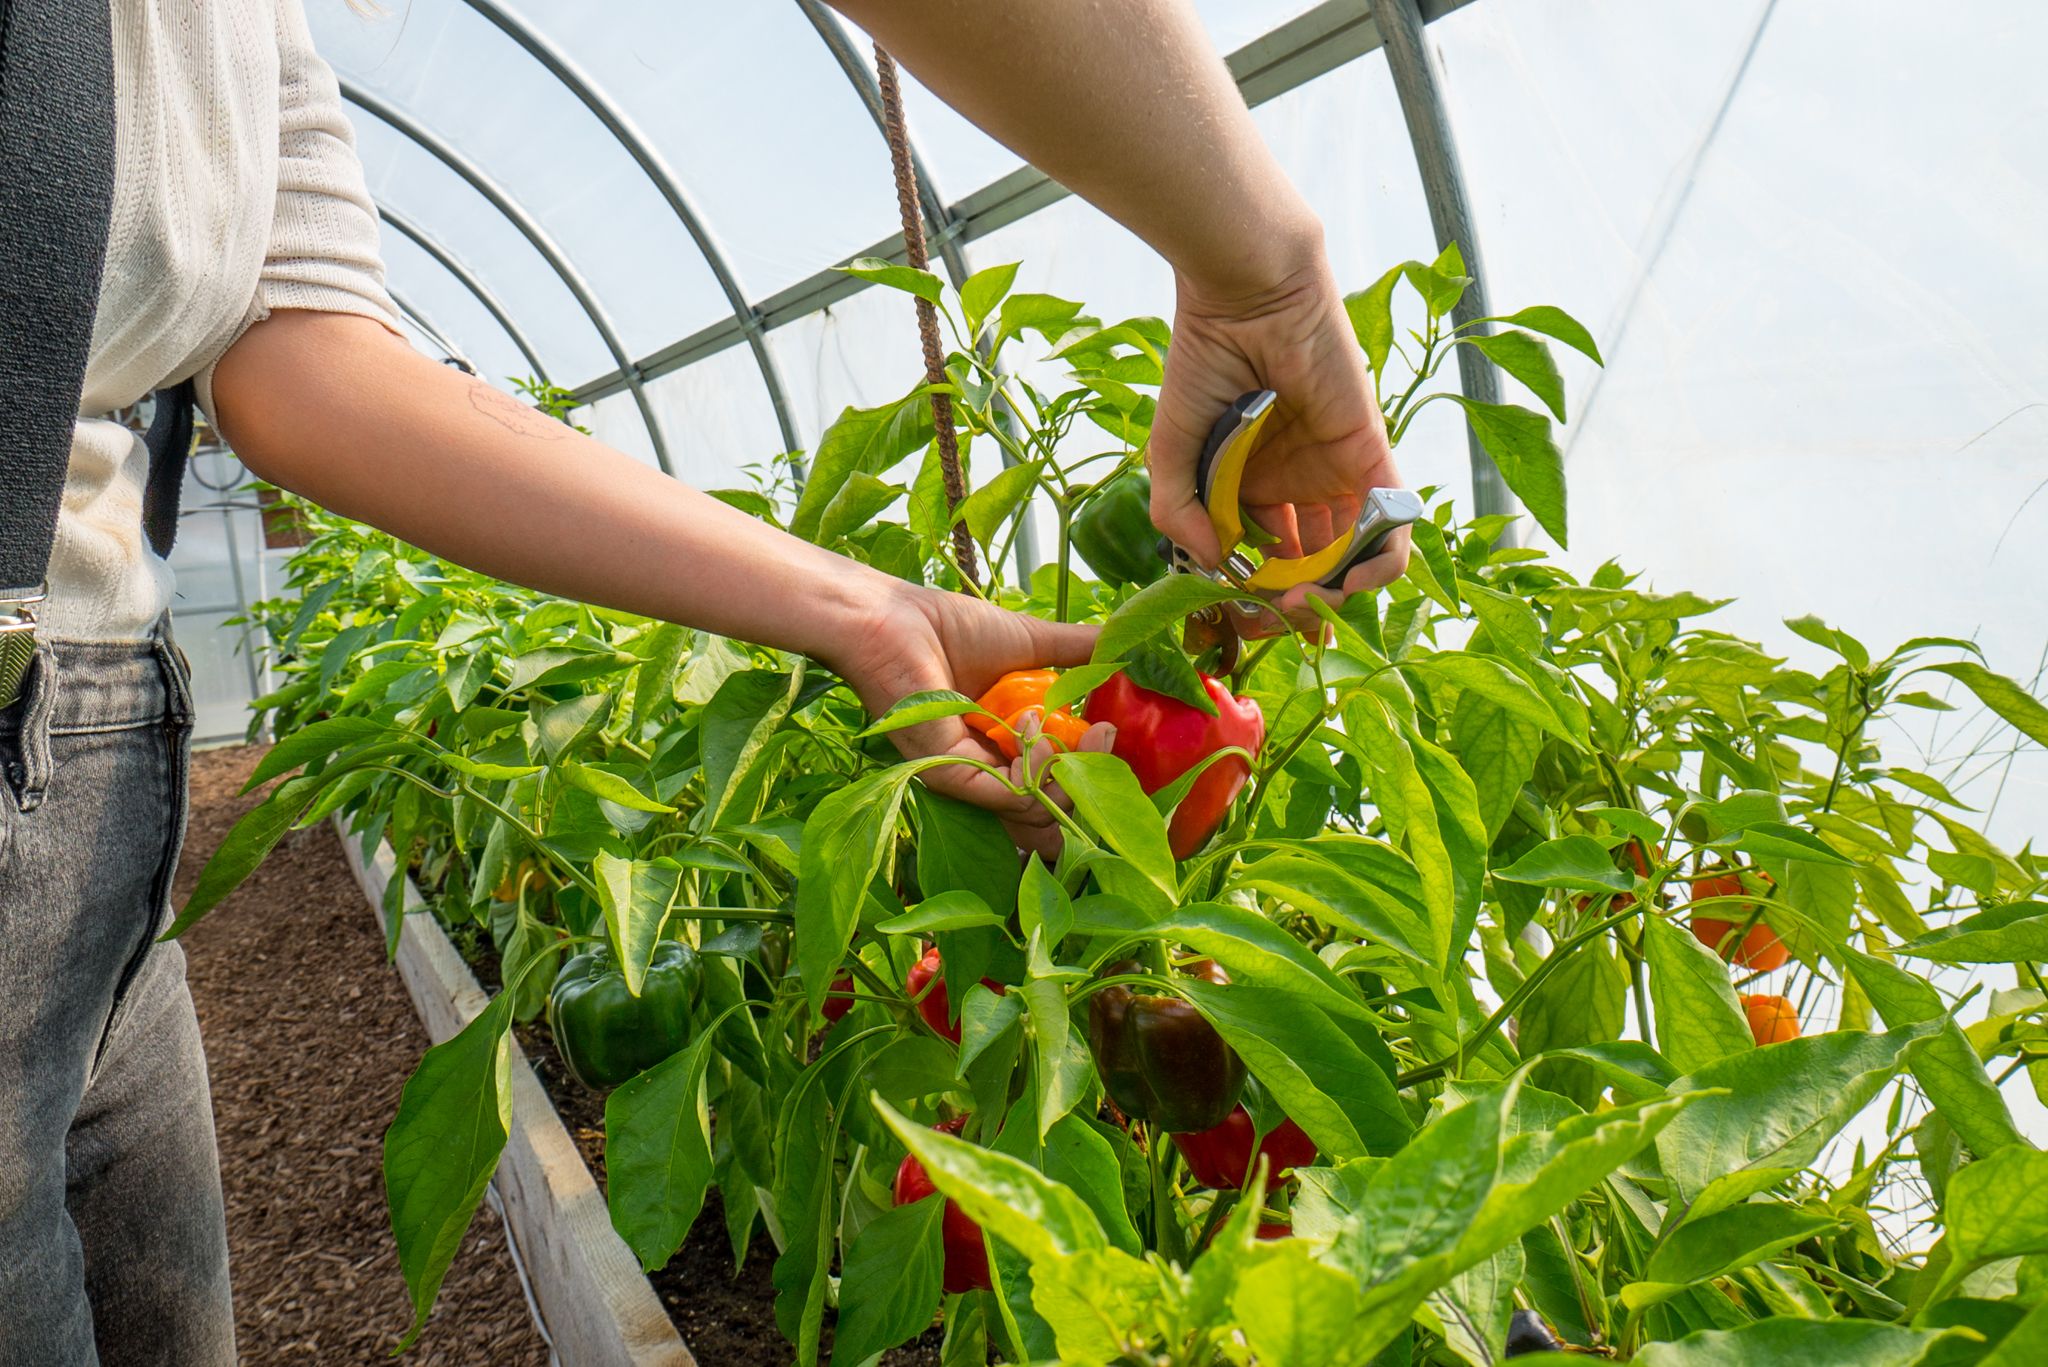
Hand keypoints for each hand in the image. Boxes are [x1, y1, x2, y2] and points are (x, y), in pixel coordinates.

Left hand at [832, 584, 1096, 857]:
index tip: (1113, 736)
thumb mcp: (1031, 642)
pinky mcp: (950, 776)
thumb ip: (1079, 652)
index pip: (1056, 784)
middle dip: (1090, 781)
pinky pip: (1008, 796)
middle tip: (1105, 736)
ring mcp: (969, 778)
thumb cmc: (949, 628)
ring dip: (1068, 773)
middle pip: (1052, 809)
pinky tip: (1033, 728)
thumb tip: (1131, 651)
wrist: (894, 620)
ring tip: (1077, 731)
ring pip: (1036, 811)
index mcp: (1007, 745)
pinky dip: (1034, 768)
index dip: (1090, 773)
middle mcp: (988, 770)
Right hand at [1148, 242, 1411, 631]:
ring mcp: (1336, 474)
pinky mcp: (1371, 457)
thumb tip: (1213, 566)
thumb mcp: (1170, 452)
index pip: (1261, 559)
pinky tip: (1342, 583)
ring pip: (1349, 557)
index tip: (1237, 621)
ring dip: (1331, 595)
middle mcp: (1298, 485)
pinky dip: (1375, 565)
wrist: (1247, 296)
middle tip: (1273, 624)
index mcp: (1252, 485)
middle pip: (1308, 567)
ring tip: (1301, 607)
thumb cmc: (1204, 361)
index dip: (1252, 598)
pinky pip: (1389, 527)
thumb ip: (1179, 513)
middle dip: (1293, 607)